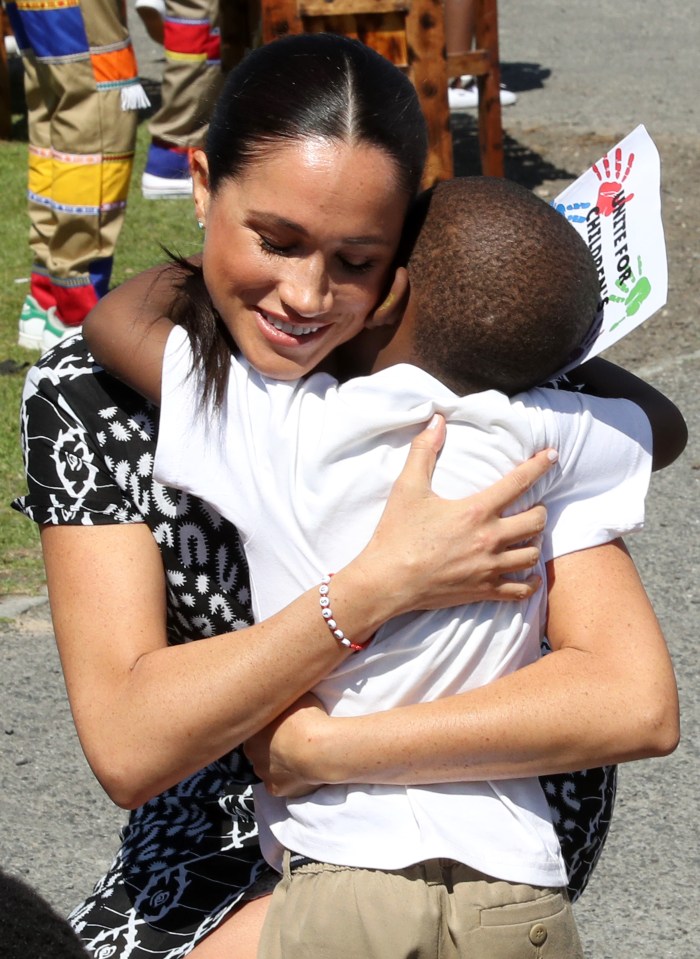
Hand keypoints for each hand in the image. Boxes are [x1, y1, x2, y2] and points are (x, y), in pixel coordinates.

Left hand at [244, 694, 327, 797]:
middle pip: (260, 750)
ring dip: (280, 763)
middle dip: (271, 746)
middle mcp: (252, 754)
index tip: (282, 724)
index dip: (269, 727)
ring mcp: (263, 773)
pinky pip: (282, 783)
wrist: (318, 749)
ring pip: (269, 768)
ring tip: (300, 756)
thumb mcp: (294, 697)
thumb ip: (285, 698)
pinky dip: (290, 779)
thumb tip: (284, 689)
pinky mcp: (276, 789)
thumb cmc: (305, 718)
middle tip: (291, 740)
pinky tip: (302, 770)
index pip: (256, 730)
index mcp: (252, 731)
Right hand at [358, 414, 556, 611]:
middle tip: (530, 507)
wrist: (387, 581)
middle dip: (538, 510)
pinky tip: (529, 575)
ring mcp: (489, 567)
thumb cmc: (397, 534)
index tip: (552, 456)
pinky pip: (520, 590)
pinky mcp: (484, 590)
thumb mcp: (407, 487)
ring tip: (526, 537)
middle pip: (536, 520)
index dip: (539, 465)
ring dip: (534, 542)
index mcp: (476, 511)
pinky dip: (529, 582)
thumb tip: (436, 420)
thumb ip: (424, 451)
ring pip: (532, 554)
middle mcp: (490, 538)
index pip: (519, 482)